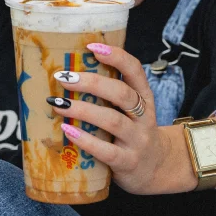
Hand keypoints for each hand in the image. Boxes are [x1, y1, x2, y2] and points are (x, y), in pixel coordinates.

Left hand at [52, 43, 215, 194]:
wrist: (156, 169)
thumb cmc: (133, 132)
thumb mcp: (132, 110)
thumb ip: (111, 93)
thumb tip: (71, 72)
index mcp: (144, 97)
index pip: (135, 70)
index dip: (116, 56)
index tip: (91, 47)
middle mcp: (144, 116)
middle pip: (121, 93)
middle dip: (91, 83)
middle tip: (64, 77)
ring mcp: (138, 140)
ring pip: (113, 120)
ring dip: (83, 110)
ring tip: (58, 104)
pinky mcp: (128, 162)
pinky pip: (107, 151)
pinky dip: (85, 140)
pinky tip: (67, 131)